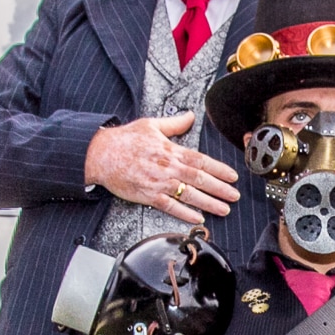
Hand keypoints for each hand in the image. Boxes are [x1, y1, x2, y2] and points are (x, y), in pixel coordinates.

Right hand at [83, 113, 240, 223]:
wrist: (100, 154)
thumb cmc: (124, 139)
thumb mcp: (151, 124)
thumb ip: (174, 123)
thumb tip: (190, 116)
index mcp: (170, 150)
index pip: (200, 160)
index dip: (219, 169)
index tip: (233, 176)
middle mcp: (167, 167)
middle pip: (199, 179)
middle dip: (220, 188)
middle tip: (235, 196)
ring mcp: (158, 182)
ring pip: (188, 194)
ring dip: (208, 203)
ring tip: (224, 209)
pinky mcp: (147, 195)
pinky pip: (170, 206)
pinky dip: (184, 213)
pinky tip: (197, 218)